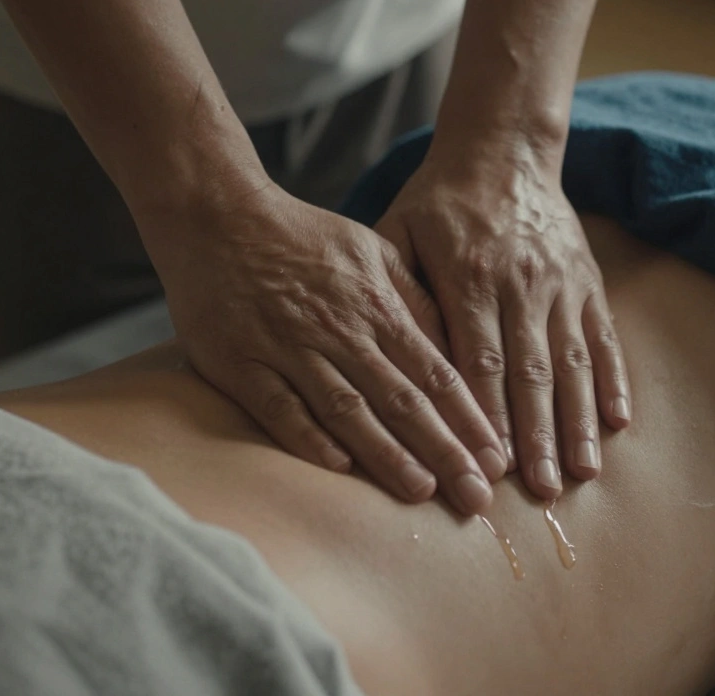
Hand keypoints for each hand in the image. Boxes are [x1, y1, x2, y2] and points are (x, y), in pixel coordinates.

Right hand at [156, 185, 508, 513]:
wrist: (217, 216)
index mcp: (376, 306)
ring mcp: (289, 348)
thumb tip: (455, 347)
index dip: (469, 420)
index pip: (435, 373)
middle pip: (401, 399)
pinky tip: (338, 468)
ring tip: (421, 492)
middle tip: (477, 497)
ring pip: (347, 408)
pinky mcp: (242, 363)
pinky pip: (280, 407)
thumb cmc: (301, 236)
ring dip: (387, 453)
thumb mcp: (372, 250)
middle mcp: (339, 331)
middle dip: (444, 451)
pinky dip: (309, 437)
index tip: (497, 461)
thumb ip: (413, 299)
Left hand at [373, 140, 630, 500]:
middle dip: (535, 436)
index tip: (487, 466)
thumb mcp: (399, 234)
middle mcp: (521, 284)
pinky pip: (603, 337)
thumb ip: (397, 294)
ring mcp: (560, 284)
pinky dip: (612, 380)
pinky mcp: (588, 281)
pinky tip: (618, 424)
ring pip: (571, 362)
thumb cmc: (437, 202)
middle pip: (529, 373)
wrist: (502, 150)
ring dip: (577, 421)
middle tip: (538, 492)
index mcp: (469, 277)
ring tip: (580, 473)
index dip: (484, 417)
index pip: (477, 362)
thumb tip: (391, 363)